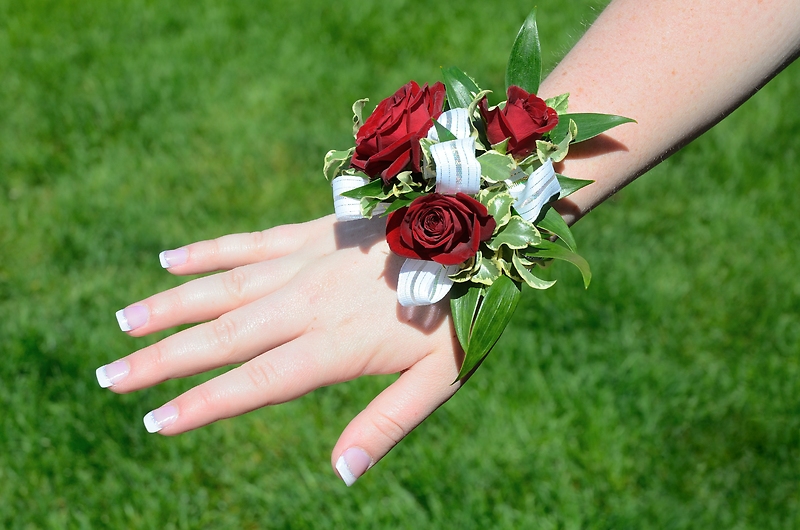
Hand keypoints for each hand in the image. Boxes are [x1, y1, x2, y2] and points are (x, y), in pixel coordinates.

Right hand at [97, 214, 463, 485]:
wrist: (479, 229)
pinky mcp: (311, 232)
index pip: (256, 381)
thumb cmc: (463, 312)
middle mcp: (308, 300)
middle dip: (161, 359)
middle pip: (221, 335)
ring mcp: (306, 261)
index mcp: (337, 344)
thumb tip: (341, 474)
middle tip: (109, 375)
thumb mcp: (439, 379)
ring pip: (222, 287)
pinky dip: (207, 252)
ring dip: (169, 306)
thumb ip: (388, 423)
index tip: (154, 420)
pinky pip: (248, 242)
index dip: (204, 404)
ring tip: (124, 322)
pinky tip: (169, 259)